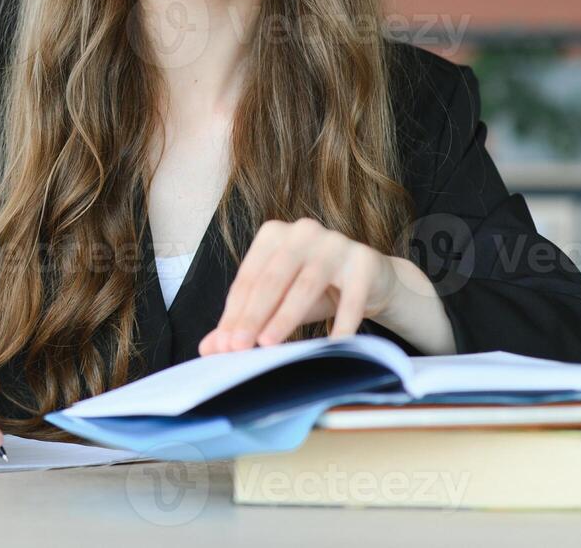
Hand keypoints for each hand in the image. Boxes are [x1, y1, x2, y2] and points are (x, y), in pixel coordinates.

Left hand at [198, 217, 399, 354]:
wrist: (371, 279)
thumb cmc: (316, 288)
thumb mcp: (279, 301)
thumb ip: (245, 320)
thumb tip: (209, 348)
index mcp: (274, 234)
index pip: (249, 278)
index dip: (234, 312)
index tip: (223, 344)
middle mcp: (303, 232)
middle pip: (271, 280)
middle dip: (253, 316)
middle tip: (238, 347)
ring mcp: (336, 243)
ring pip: (305, 285)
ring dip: (285, 318)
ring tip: (269, 345)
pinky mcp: (364, 261)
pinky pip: (351, 298)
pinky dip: (341, 324)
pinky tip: (331, 346)